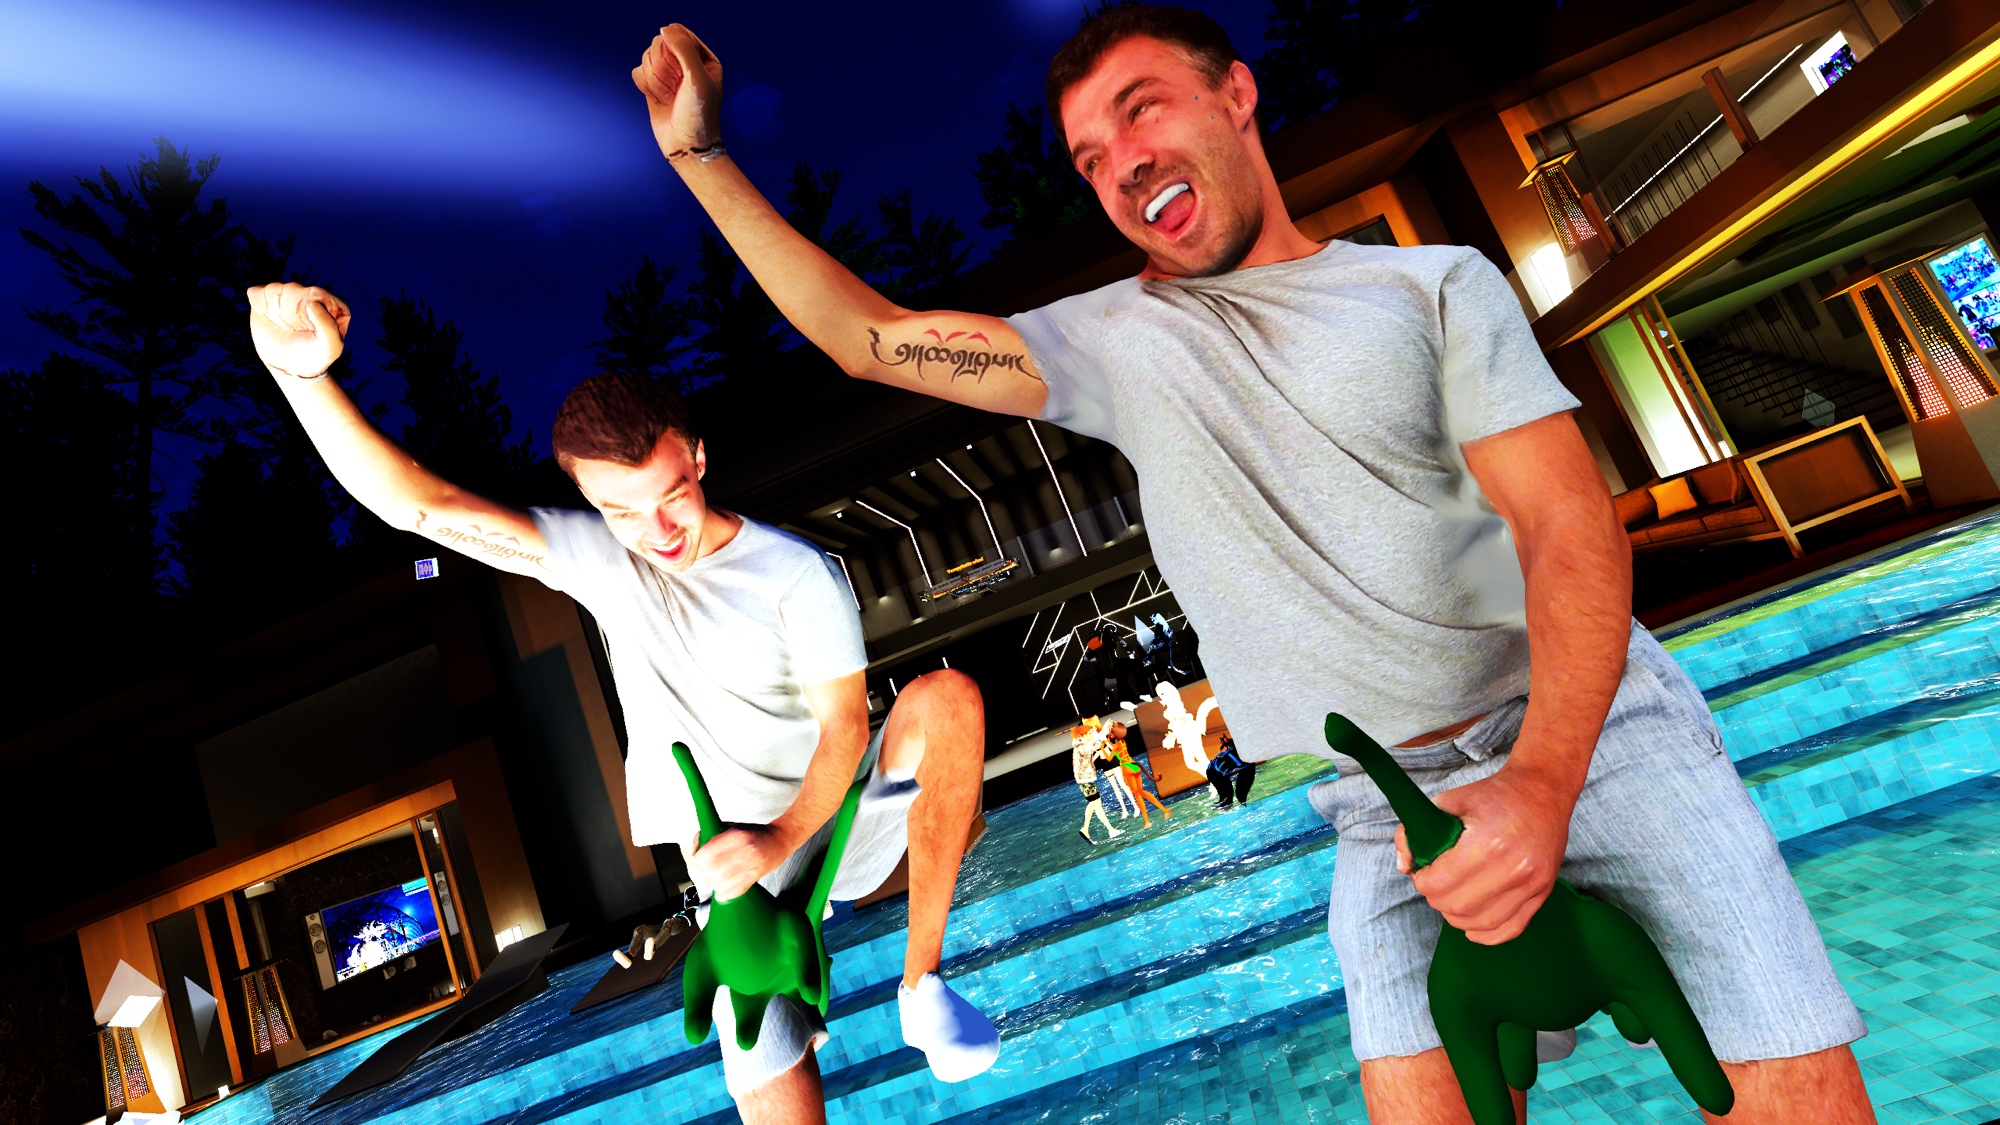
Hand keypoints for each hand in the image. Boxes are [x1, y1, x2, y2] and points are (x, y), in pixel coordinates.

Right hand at [247, 283, 348, 378]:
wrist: (289, 367)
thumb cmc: (314, 357)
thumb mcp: (330, 348)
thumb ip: (329, 327)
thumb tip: (312, 302)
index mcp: (332, 303)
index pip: (315, 294)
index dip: (306, 313)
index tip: (306, 329)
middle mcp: (310, 294)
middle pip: (293, 289)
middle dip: (289, 313)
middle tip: (294, 330)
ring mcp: (289, 294)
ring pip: (274, 289)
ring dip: (275, 311)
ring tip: (283, 326)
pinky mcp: (268, 297)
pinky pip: (257, 292)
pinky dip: (260, 306)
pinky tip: (268, 317)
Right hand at [631, 24, 723, 160]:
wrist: (686, 146)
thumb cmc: (698, 115)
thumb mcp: (698, 78)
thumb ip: (683, 48)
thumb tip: (664, 29)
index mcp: (704, 58)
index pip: (679, 34)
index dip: (674, 50)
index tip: (682, 71)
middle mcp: (686, 63)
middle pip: (659, 44)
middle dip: (663, 67)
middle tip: (676, 88)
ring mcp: (668, 74)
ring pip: (647, 57)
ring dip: (655, 80)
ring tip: (669, 97)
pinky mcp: (653, 86)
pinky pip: (638, 72)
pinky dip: (646, 86)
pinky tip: (659, 100)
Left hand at [687, 823, 790, 900]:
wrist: (780, 840)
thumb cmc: (755, 833)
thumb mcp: (733, 827)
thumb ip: (713, 836)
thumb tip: (694, 849)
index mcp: (736, 835)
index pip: (706, 853)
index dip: (700, 858)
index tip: (702, 858)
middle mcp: (743, 850)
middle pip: (711, 870)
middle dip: (706, 872)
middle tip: (709, 870)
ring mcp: (750, 865)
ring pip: (720, 882)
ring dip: (714, 883)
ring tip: (716, 879)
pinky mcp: (755, 877)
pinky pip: (733, 892)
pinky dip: (724, 893)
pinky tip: (724, 888)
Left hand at [1395, 762, 1577, 944]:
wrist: (1541, 791)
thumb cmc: (1493, 796)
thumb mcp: (1447, 801)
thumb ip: (1414, 831)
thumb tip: (1404, 867)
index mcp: (1488, 842)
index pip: (1440, 883)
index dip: (1422, 882)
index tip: (1421, 874)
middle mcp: (1513, 867)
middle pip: (1458, 907)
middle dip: (1436, 899)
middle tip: (1435, 885)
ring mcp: (1532, 883)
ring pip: (1482, 922)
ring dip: (1457, 917)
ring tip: (1452, 899)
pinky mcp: (1544, 891)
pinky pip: (1511, 928)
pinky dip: (1487, 934)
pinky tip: (1472, 925)